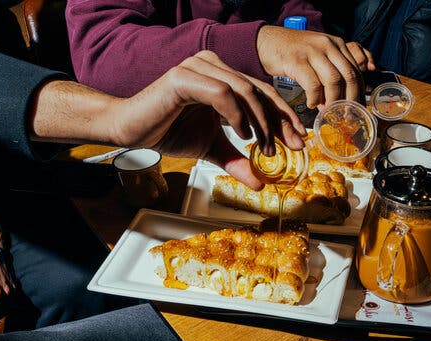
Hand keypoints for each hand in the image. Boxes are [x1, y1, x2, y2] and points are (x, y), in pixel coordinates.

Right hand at [108, 51, 306, 189]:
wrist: (132, 130)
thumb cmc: (169, 132)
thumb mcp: (213, 149)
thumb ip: (236, 160)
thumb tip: (259, 184)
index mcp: (222, 77)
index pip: (261, 94)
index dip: (283, 116)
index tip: (298, 140)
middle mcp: (214, 66)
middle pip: (259, 90)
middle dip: (279, 120)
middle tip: (293, 146)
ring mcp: (199, 67)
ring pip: (244, 90)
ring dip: (260, 121)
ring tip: (263, 148)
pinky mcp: (185, 76)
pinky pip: (222, 92)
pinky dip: (237, 115)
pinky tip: (243, 135)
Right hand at [256, 26, 374, 107]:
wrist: (267, 42)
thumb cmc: (294, 53)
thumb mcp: (319, 54)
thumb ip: (334, 68)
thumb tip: (347, 96)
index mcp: (336, 44)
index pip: (357, 68)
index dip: (360, 89)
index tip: (356, 105)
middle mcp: (327, 45)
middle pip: (349, 75)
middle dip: (350, 98)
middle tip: (345, 114)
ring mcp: (312, 51)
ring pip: (333, 80)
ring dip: (332, 100)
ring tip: (327, 110)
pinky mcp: (297, 60)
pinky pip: (313, 84)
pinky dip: (314, 98)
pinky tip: (311, 104)